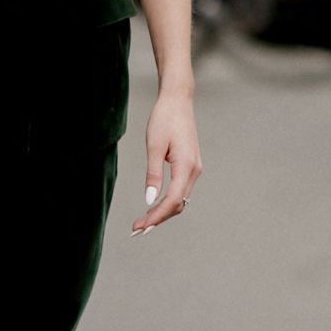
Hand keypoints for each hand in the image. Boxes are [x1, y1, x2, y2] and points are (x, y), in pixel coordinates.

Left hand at [131, 89, 201, 234]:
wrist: (178, 100)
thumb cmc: (164, 119)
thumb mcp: (154, 146)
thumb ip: (153, 174)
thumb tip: (149, 199)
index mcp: (186, 166)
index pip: (172, 200)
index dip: (156, 216)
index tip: (141, 226)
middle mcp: (194, 170)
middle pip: (177, 204)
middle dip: (157, 219)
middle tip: (136, 229)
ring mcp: (194, 168)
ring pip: (180, 199)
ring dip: (162, 212)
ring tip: (142, 222)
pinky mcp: (190, 165)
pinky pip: (180, 190)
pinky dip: (167, 202)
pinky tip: (154, 206)